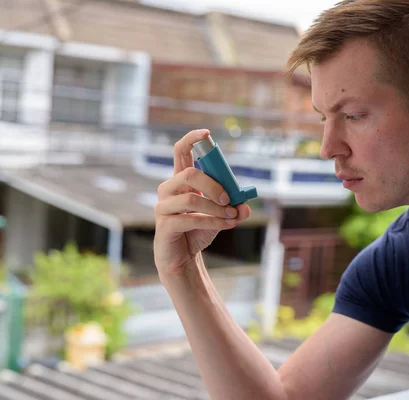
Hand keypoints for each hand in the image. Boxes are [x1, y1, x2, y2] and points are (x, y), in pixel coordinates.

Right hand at [153, 129, 250, 277]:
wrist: (183, 258)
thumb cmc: (198, 230)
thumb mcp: (220, 216)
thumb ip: (233, 208)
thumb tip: (245, 206)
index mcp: (180, 180)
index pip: (181, 152)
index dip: (191, 139)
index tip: (207, 133)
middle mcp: (168, 189)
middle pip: (189, 174)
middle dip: (213, 185)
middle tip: (229, 198)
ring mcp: (163, 207)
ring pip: (191, 199)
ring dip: (216, 208)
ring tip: (232, 216)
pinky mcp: (164, 225)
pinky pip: (190, 219)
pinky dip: (213, 221)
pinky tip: (226, 225)